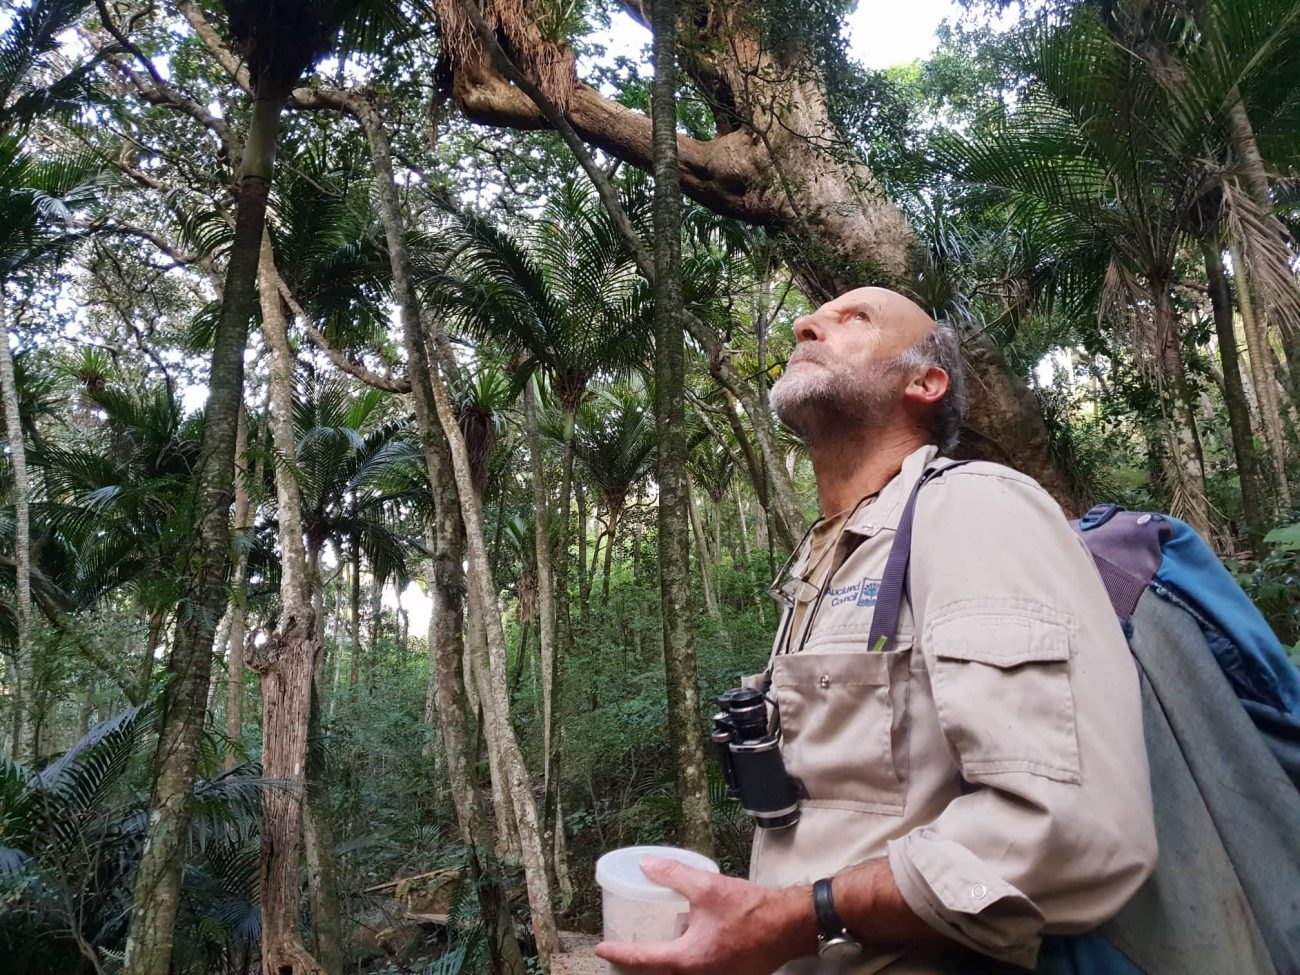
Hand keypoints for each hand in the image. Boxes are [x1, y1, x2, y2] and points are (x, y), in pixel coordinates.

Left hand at [595, 856, 814, 974]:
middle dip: (651, 954)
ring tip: (684, 927)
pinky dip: (695, 954)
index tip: (603, 949)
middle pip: (663, 967)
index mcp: (688, 959)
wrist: (789, 926)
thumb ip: (673, 876)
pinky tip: (704, 933)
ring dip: (677, 952)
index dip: (620, 953)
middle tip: (641, 938)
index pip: (643, 959)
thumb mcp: (707, 886)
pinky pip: (701, 967)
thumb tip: (647, 866)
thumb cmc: (750, 909)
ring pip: (683, 967)